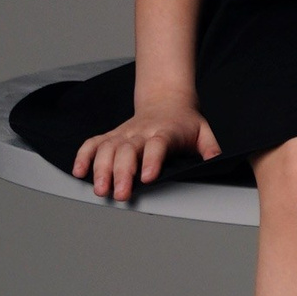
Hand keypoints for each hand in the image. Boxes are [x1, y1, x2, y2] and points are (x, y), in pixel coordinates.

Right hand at [72, 99, 220, 203]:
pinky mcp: (112, 135)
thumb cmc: (186, 123)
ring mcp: (124, 133)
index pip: (157, 145)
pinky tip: (79, 172)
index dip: (152, 160)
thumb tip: (217, 161)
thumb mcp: (204, 132)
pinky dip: (83, 156)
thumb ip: (211, 147)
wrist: (167, 101)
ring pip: (107, 148)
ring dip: (100, 169)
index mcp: (165, 132)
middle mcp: (141, 132)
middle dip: (121, 172)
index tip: (147, 177)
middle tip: (120, 194)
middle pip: (128, 150)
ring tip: (100, 190)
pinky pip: (93, 143)